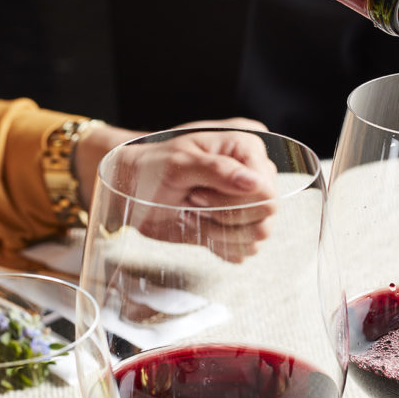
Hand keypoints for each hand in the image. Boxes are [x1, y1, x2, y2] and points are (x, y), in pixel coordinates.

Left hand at [75, 119, 276, 261]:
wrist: (132, 188)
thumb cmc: (152, 167)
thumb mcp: (179, 163)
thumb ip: (218, 170)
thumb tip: (256, 183)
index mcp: (246, 148)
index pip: (266, 189)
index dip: (232, 200)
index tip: (196, 193)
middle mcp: (254, 173)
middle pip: (265, 213)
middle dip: (224, 215)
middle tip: (192, 201)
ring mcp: (249, 201)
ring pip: (258, 235)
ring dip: (220, 232)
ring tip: (193, 214)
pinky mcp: (239, 225)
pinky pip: (246, 249)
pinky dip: (220, 245)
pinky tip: (200, 227)